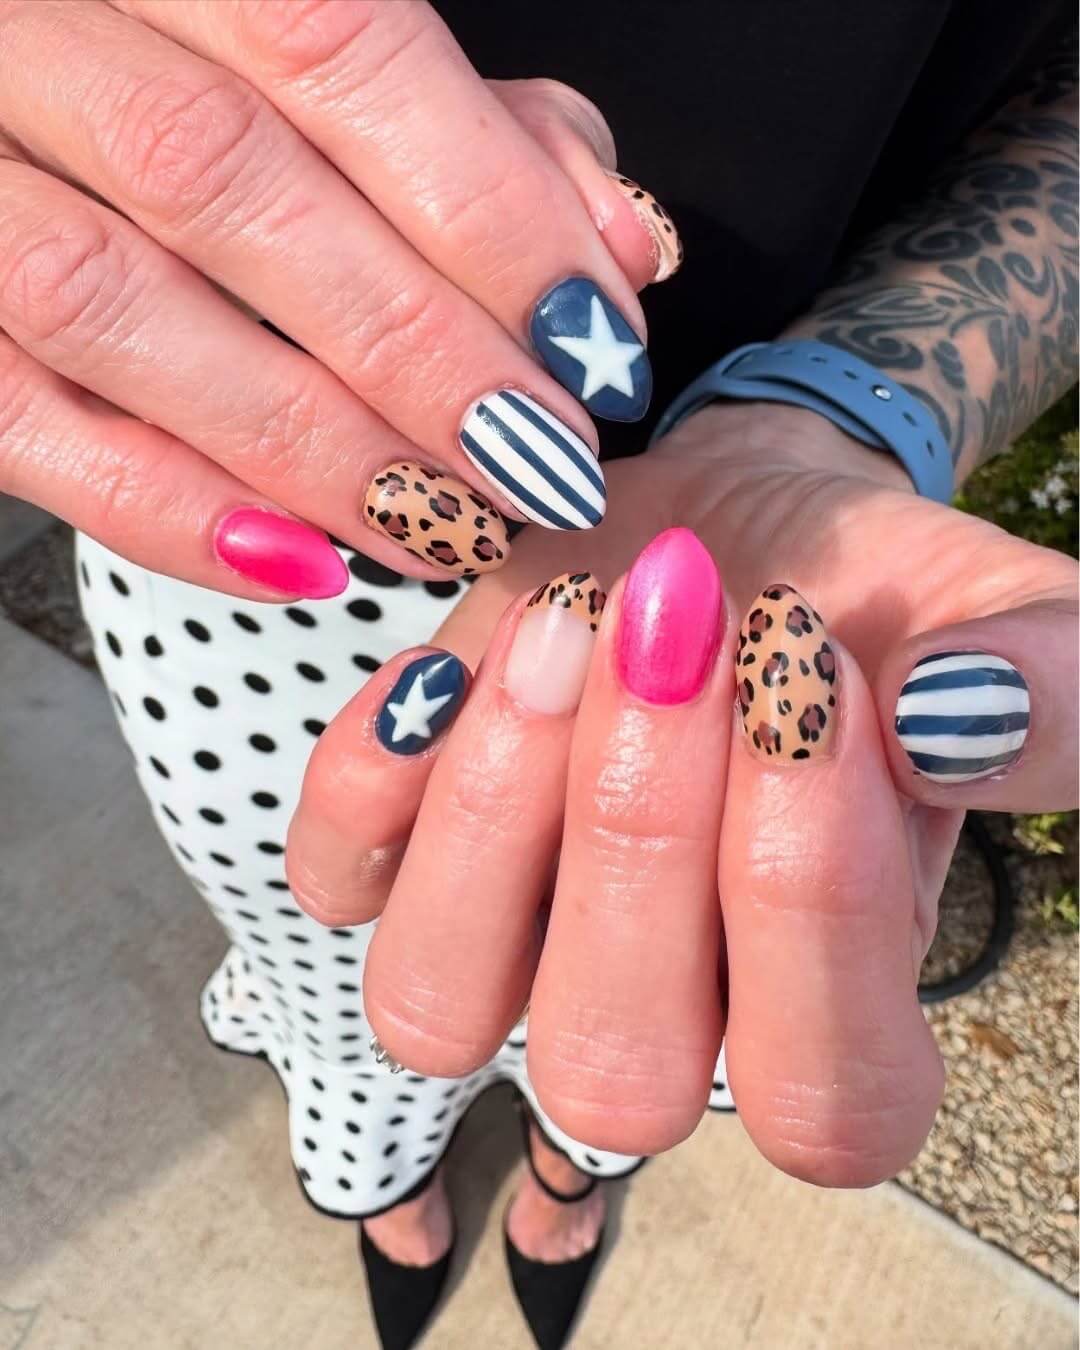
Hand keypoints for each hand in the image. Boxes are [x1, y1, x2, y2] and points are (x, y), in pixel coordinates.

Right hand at [0, 0, 664, 595]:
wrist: (16, 100)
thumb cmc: (205, 87)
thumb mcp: (353, 75)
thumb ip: (489, 135)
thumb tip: (618, 246)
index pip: (333, 43)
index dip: (483, 206)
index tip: (593, 344)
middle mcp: (30, 28)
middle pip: (222, 176)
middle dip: (411, 345)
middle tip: (536, 464)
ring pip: (104, 299)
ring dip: (303, 440)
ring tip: (438, 522)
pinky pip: (17, 419)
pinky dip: (163, 510)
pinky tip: (297, 563)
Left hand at [286, 402, 1077, 1181]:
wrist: (736, 531)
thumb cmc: (871, 607)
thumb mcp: (999, 629)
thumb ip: (1046, 687)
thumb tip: (956, 720)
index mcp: (825, 1020)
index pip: (822, 1094)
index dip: (809, 902)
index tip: (813, 679)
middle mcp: (657, 1020)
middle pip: (616, 1071)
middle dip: (643, 835)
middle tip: (685, 628)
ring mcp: (510, 954)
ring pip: (438, 1008)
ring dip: (495, 809)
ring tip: (575, 625)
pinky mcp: (404, 859)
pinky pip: (338, 876)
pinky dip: (373, 771)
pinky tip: (458, 663)